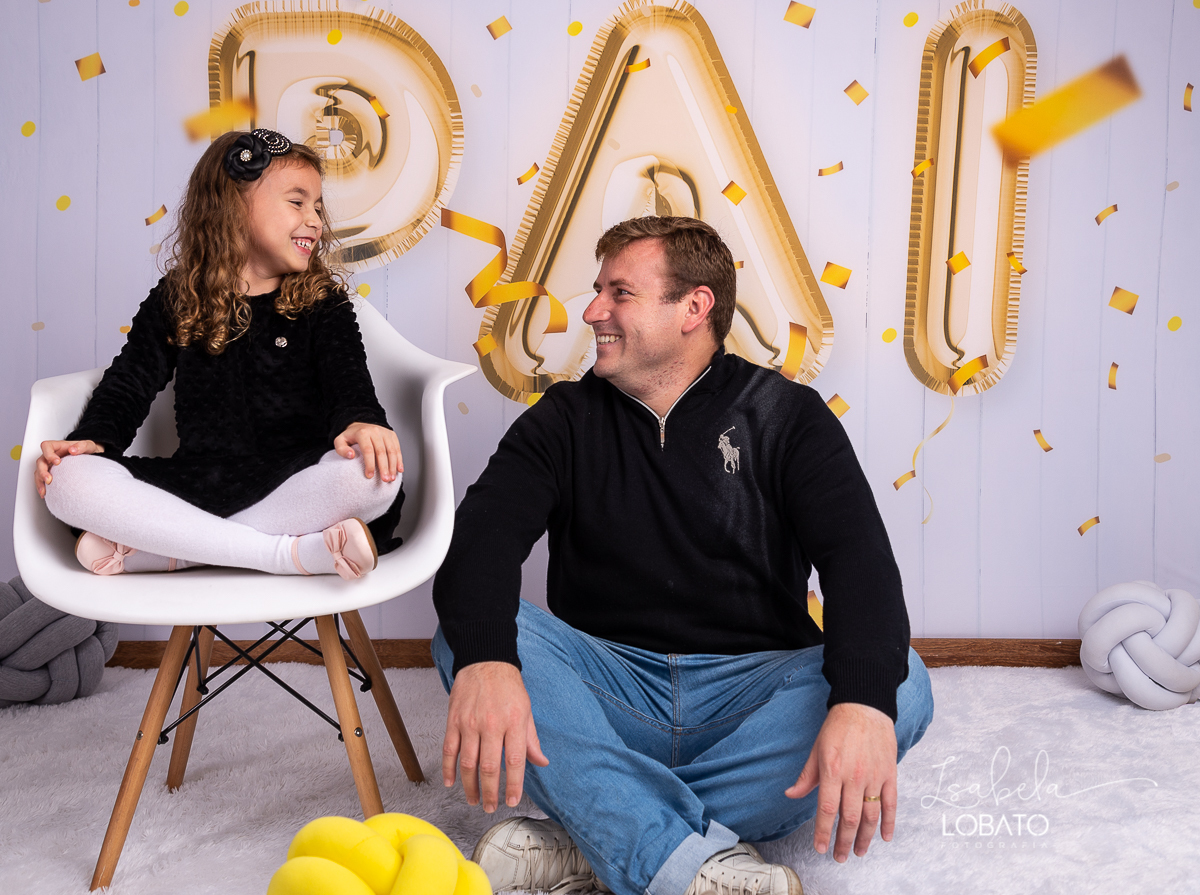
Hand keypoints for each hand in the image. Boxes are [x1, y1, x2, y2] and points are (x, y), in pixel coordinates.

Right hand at [36, 440, 103, 498]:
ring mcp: (49, 464)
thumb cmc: (85, 450)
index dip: (49, 454)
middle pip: (40, 461)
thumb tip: (72, 450)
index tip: (57, 462)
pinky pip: (42, 479)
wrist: (89, 456)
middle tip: (49, 479)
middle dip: (42, 471)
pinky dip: (42, 486)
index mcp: (57, 446)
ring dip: (39, 481)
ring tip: (44, 490)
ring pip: (38, 472)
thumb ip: (82, 446)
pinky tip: (45, 493)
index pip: (46, 446)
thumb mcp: (88, 445)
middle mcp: (50, 455)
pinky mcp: (51, 473)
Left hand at [333, 422, 401, 482]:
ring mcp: (385, 432)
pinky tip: (399, 470)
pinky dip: (399, 460)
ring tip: (391, 478)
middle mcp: (375, 431)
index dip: (369, 464)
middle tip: (385, 480)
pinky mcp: (392, 435)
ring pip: (391, 451)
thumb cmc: (350, 437)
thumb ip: (341, 449)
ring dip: (393, 465)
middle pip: (381, 451)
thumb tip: (351, 456)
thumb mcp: (340, 441)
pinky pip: (397, 448)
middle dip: (384, 467)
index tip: (369, 476)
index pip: (368, 450)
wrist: (360, 424)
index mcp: (362, 433)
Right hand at [442, 661, 548, 812]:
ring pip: (468, 763)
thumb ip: (531, 739)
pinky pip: (449, 750)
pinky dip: (448, 769)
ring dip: (469, 786)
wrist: (485, 660)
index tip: (511, 801)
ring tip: (474, 800)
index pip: (514, 761)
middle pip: (489, 767)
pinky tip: (450, 782)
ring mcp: (470, 722)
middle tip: (490, 807)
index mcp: (513, 722)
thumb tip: (541, 762)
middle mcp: (491, 724)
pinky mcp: (454, 720)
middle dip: (490, 792)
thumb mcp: (526, 710)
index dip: (513, 785)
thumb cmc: (508, 686)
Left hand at [786, 702, 897, 860]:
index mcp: (832, 770)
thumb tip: (790, 795)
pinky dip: (889, 823)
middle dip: (843, 842)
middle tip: (840, 857)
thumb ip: (806, 776)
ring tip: (858, 852)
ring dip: (864, 838)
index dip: (822, 832)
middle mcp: (854, 776)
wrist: (865, 706)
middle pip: (849, 818)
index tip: (819, 847)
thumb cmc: (837, 727)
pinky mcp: (890, 773)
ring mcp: (874, 776)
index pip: (826, 809)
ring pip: (870, 816)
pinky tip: (885, 837)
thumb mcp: (816, 749)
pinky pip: (890, 804)